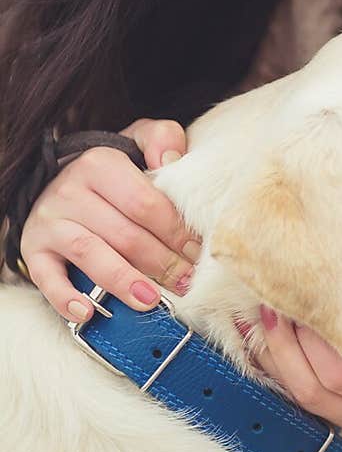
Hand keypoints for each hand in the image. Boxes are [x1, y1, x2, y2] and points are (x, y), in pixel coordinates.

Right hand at [19, 118, 200, 324]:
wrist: (60, 179)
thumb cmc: (115, 170)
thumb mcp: (139, 141)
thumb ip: (163, 139)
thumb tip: (173, 162)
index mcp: (100, 163)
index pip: (145, 203)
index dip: (176, 232)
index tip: (198, 252)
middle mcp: (70, 190)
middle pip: (124, 234)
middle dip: (161, 262)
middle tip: (186, 282)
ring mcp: (50, 221)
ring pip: (90, 254)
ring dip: (123, 281)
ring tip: (151, 300)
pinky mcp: (33, 249)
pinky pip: (47, 277)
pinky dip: (66, 298)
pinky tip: (88, 312)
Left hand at [238, 306, 341, 434]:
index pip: (340, 372)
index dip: (312, 339)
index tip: (300, 299)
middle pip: (312, 390)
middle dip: (282, 346)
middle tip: (268, 305)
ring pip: (300, 396)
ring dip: (272, 357)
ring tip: (255, 319)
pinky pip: (302, 394)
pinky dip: (280, 366)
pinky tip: (265, 339)